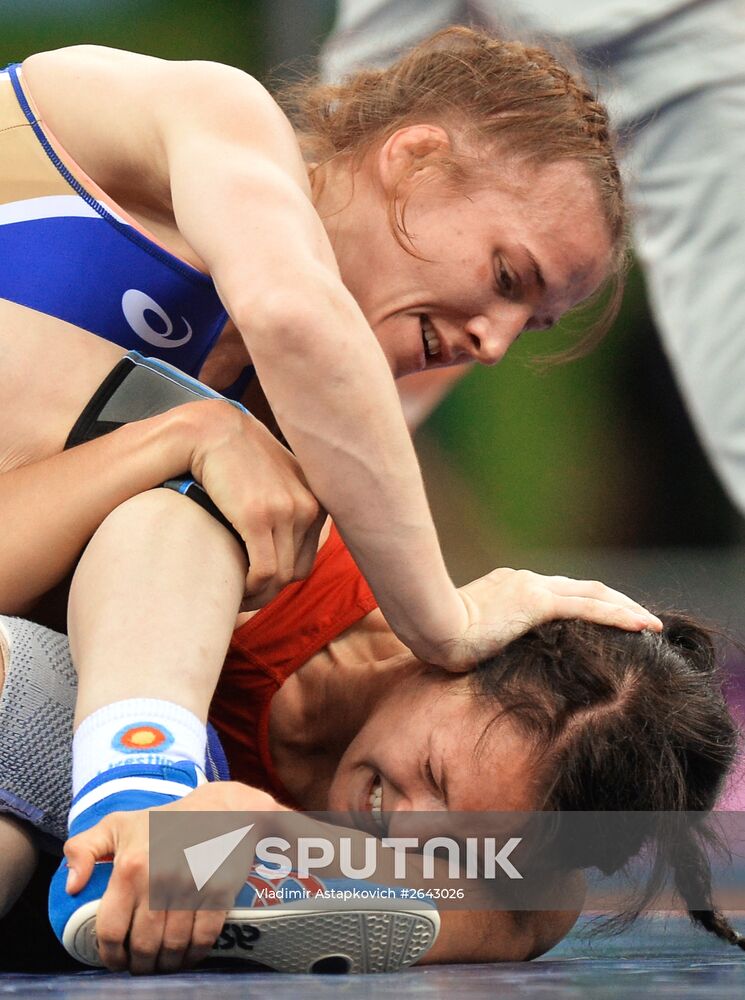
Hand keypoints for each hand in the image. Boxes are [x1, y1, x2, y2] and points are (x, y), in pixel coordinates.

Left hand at [63, 782, 284, 973]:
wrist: (219, 810)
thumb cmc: (164, 821)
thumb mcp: (117, 824)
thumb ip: (83, 849)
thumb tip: (71, 887)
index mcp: (130, 866)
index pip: (110, 929)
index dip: (110, 955)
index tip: (115, 961)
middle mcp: (158, 880)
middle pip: (143, 945)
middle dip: (139, 964)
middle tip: (140, 965)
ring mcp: (190, 887)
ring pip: (172, 946)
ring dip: (166, 964)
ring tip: (162, 964)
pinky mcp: (218, 892)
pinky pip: (203, 937)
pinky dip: (194, 954)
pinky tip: (187, 955)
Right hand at [185, 401, 325, 606]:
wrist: (211, 430)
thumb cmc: (236, 457)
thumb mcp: (275, 478)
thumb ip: (288, 503)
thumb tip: (282, 540)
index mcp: (315, 500)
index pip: (306, 558)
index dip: (280, 579)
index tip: (256, 585)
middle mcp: (308, 506)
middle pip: (295, 571)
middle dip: (269, 591)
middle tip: (242, 596)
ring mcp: (285, 511)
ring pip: (280, 576)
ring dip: (258, 594)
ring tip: (235, 596)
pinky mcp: (259, 516)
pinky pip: (264, 571)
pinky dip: (251, 589)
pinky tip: (235, 589)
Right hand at [435, 568, 662, 671]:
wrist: (426, 624)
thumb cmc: (434, 638)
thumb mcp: (464, 638)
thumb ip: (485, 641)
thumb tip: (485, 661)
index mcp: (508, 588)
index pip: (557, 593)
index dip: (585, 603)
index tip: (602, 617)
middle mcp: (524, 582)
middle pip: (582, 588)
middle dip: (614, 602)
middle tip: (639, 619)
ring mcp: (531, 589)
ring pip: (593, 595)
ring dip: (626, 608)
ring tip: (651, 624)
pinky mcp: (536, 603)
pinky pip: (589, 608)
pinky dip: (620, 616)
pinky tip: (643, 625)